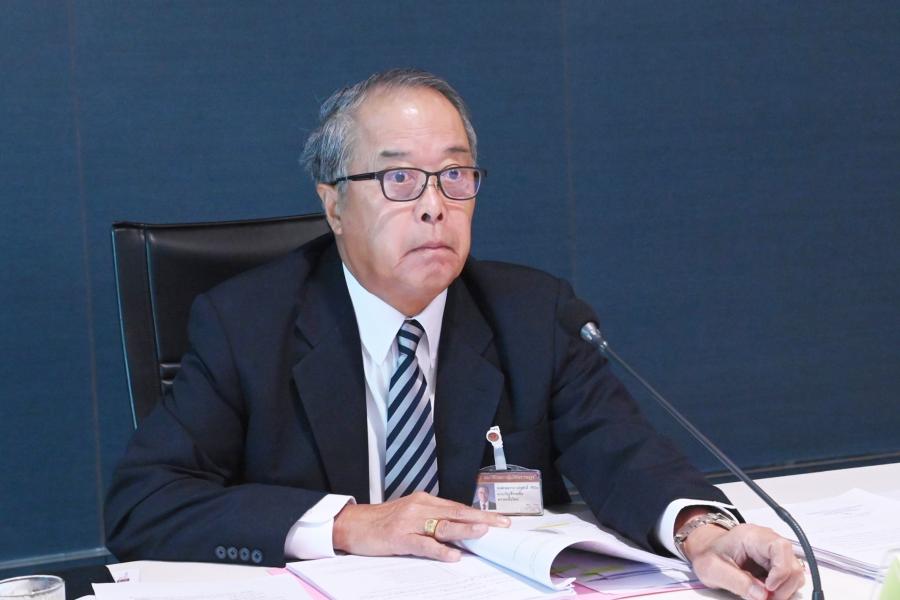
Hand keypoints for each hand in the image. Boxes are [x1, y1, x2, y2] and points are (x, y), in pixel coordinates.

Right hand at [332, 491, 510, 561]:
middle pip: (456, 512)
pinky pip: (423, 544)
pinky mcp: (399, 537)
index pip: (458, 506)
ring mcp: (409, 521)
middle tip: (502, 524)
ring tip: (484, 533)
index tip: (499, 519)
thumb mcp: (410, 514)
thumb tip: (458, 530)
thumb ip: (432, 519)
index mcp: (424, 501)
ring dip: (465, 529)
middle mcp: (419, 507)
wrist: (353, 524)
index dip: (479, 513)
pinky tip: (453, 555)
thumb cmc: (382, 522)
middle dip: (481, 519)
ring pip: (443, 525)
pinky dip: (440, 549)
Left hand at [682, 523, 805, 599]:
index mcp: (751, 536)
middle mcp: (766, 542)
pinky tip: (766, 593)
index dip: (781, 570)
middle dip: (784, 586)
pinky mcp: (773, 565)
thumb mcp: (712, 569)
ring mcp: (772, 554)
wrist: (705, 551)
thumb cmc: (707, 555)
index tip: (769, 588)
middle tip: (767, 598)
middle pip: (792, 563)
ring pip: (794, 573)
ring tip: (765, 597)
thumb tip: (761, 595)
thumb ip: (736, 581)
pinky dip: (781, 590)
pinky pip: (787, 579)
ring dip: (785, 590)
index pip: (780, 547)